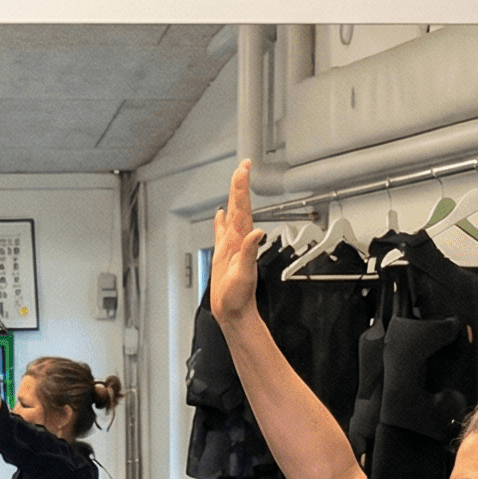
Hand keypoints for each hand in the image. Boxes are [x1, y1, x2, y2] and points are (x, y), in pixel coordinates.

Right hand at [210, 159, 267, 331]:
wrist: (234, 312)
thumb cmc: (238, 298)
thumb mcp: (244, 275)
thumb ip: (250, 253)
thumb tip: (257, 233)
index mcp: (242, 242)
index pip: (242, 209)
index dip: (242, 188)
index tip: (243, 170)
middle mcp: (238, 241)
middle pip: (238, 207)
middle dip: (240, 186)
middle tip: (243, 166)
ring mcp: (231, 247)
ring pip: (231, 216)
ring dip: (233, 198)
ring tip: (235, 181)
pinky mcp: (224, 255)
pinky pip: (222, 232)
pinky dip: (221, 221)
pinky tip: (220, 214)